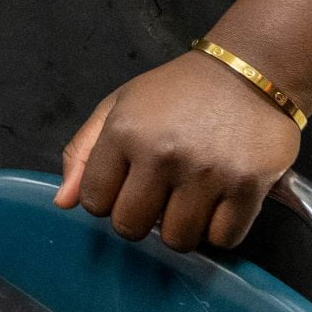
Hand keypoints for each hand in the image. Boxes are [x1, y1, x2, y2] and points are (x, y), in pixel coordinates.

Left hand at [55, 50, 304, 250]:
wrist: (249, 70)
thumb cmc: (178, 91)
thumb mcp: (120, 105)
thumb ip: (83, 152)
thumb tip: (62, 202)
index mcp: (124, 131)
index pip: (95, 201)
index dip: (106, 200)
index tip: (125, 186)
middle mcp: (162, 154)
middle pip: (132, 227)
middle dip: (140, 219)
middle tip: (158, 196)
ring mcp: (206, 172)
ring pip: (178, 240)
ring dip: (181, 228)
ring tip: (189, 199)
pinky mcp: (247, 186)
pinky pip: (223, 239)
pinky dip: (220, 230)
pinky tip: (220, 201)